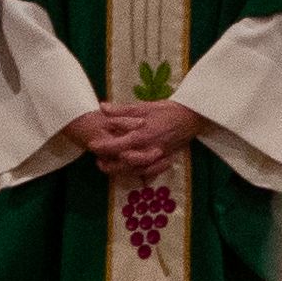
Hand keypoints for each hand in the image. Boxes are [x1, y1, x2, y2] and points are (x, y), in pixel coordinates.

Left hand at [66, 98, 204, 170]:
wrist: (190, 117)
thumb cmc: (166, 110)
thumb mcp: (143, 106)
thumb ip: (121, 110)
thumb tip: (101, 107)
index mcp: (140, 135)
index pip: (116, 145)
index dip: (102, 147)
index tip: (91, 145)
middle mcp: (147, 150)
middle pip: (123, 163)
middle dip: (109, 165)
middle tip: (98, 161)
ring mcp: (156, 157)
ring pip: (135, 170)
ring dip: (121, 171)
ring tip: (109, 167)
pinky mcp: (163, 160)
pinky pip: (149, 172)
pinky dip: (138, 174)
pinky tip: (130, 171)